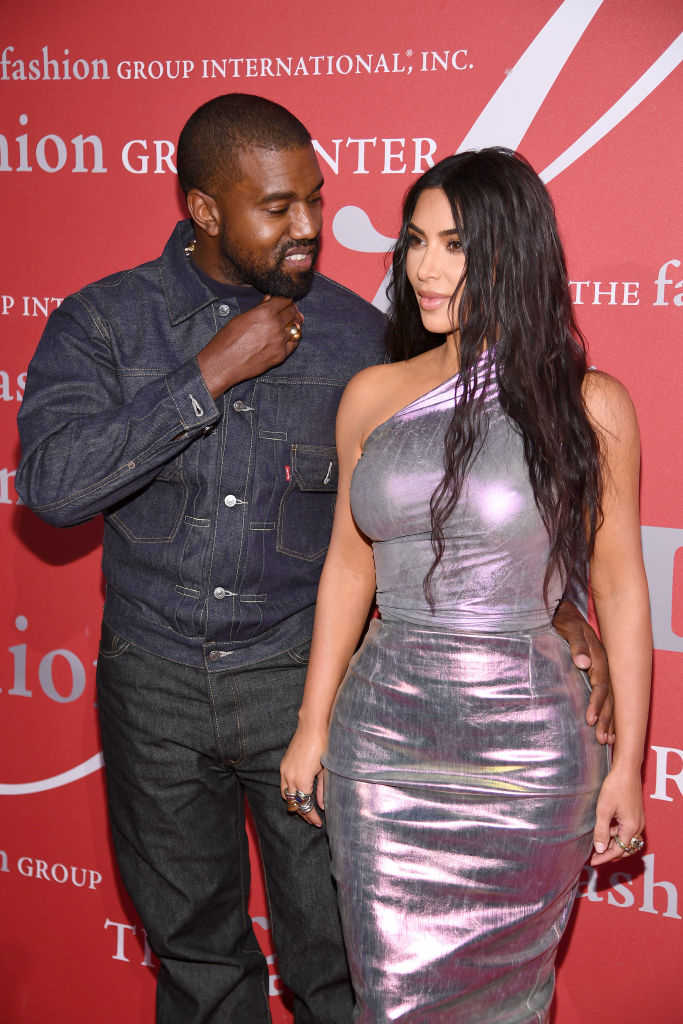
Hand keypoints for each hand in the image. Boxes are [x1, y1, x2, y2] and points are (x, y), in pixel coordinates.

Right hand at [197, 295, 303, 397]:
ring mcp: (280, 341)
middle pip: (292, 312)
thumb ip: (259, 308)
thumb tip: (270, 300)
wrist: (223, 364)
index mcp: (265, 312)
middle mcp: (276, 325)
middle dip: (291, 309)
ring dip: (294, 323)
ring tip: (293, 321)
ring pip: (296, 327)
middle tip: (291, 310)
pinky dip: (293, 338)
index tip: (285, 300)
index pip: (285, 299)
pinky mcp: (281, 355)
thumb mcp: (241, 317)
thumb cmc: (227, 339)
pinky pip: (294, 343)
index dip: (285, 299)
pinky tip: (290, 336)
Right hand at [280, 722, 327, 828]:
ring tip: (305, 808)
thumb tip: (322, 806)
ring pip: (285, 795)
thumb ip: (323, 789)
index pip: (304, 805)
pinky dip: (290, 792)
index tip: (318, 822)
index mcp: (302, 780)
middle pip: (293, 803)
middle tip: (313, 819)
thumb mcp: (326, 770)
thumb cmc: (323, 745)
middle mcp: (289, 777)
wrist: (312, 726)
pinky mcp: (283, 764)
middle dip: (302, 812)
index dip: (311, 816)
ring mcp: (284, 770)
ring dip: (294, 803)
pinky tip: (300, 792)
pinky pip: (283, 784)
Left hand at [552, 600, 614, 743]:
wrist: (564, 613)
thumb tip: (583, 663)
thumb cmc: (565, 621)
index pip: (600, 686)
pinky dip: (607, 713)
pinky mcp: (595, 674)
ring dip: (609, 720)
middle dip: (607, 719)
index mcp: (599, 658)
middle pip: (608, 698)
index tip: (591, 720)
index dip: (597, 704)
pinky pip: (604, 697)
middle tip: (602, 740)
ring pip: (609, 700)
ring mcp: (600, 671)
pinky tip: (607, 728)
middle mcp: (602, 667)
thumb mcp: (570, 629)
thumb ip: (577, 646)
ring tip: (607, 741)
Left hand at [590, 766, 644, 865]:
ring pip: (626, 840)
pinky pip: (627, 831)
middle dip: (610, 854)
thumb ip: (601, 831)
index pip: (618, 850)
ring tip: (597, 844)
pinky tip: (605, 830)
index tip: (593, 862)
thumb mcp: (604, 810)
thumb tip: (599, 849)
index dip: (604, 858)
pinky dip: (617, 835)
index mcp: (631, 828)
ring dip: (613, 844)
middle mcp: (637, 827)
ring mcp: (638, 821)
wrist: (626, 770)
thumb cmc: (615, 787)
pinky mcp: (635, 815)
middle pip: (625, 849)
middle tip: (595, 856)